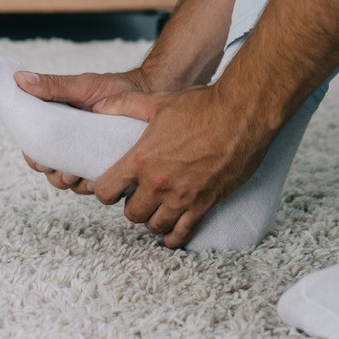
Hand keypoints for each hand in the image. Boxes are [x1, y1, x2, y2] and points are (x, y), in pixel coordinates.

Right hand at [14, 66, 155, 194]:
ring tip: (78, 173)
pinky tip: (95, 180)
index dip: (34, 157)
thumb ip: (52, 86)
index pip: (35, 152)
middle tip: (63, 168)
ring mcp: (88, 159)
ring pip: (71, 183)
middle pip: (51, 172)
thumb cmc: (111, 87)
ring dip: (71, 182)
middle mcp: (70, 147)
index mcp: (57, 128)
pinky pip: (95, 185)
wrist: (147, 91)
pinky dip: (92, 185)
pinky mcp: (107, 167)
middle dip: (54, 174)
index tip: (39, 158)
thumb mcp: (81, 86)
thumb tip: (19, 78)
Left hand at [90, 84, 276, 248]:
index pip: (106, 191)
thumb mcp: (157, 101)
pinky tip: (171, 233)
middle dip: (132, 206)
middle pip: (131, 214)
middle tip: (140, 194)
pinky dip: (174, 237)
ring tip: (157, 208)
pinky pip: (183, 234)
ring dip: (153, 219)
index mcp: (141, 160)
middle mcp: (158, 184)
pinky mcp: (204, 204)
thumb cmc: (200, 106)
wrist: (241, 115)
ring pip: (155, 226)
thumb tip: (98, 106)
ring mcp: (182, 197)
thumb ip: (124, 104)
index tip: (114, 186)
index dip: (105, 190)